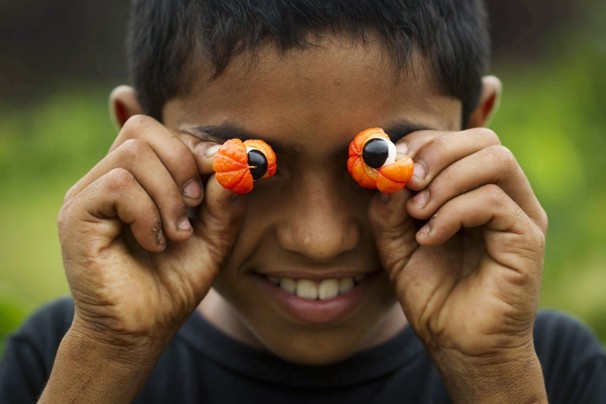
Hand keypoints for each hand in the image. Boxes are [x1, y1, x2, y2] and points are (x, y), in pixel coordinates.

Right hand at [57, 115, 244, 352]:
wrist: (141, 330)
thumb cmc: (174, 282)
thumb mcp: (214, 236)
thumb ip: (225, 199)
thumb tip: (234, 159)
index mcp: (138, 178)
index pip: (160, 132)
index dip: (195, 147)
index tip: (221, 173)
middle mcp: (109, 179)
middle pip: (143, 130)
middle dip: (182, 164)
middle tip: (194, 206)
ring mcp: (88, 195)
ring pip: (133, 154)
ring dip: (168, 196)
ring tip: (177, 234)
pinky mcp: (76, 215)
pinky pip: (117, 185)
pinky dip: (147, 214)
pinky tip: (155, 243)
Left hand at [368, 128, 547, 401]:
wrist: (458, 344)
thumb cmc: (432, 292)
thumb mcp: (395, 244)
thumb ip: (388, 208)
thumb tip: (388, 170)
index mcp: (472, 190)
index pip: (457, 140)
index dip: (421, 142)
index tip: (389, 164)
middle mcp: (502, 195)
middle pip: (482, 139)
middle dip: (436, 152)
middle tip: (406, 182)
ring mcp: (519, 214)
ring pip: (494, 160)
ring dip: (445, 180)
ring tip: (417, 214)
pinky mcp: (527, 238)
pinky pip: (493, 200)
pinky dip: (453, 212)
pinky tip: (429, 238)